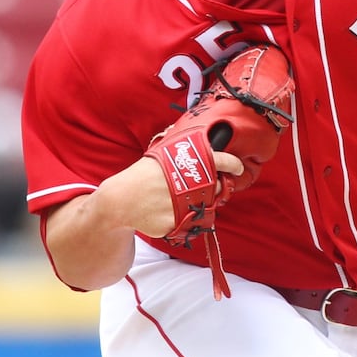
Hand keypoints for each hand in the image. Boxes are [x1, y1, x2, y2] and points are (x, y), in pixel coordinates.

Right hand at [101, 153, 244, 237]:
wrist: (119, 201)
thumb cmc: (139, 176)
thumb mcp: (159, 156)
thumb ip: (179, 150)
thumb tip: (193, 132)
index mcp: (183, 164)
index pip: (218, 160)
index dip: (232, 163)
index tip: (238, 167)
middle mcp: (186, 184)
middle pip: (215, 187)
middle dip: (214, 186)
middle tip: (204, 185)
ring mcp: (181, 205)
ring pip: (205, 206)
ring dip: (200, 202)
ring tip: (182, 197)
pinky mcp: (175, 224)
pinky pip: (188, 222)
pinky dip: (181, 218)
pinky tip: (165, 211)